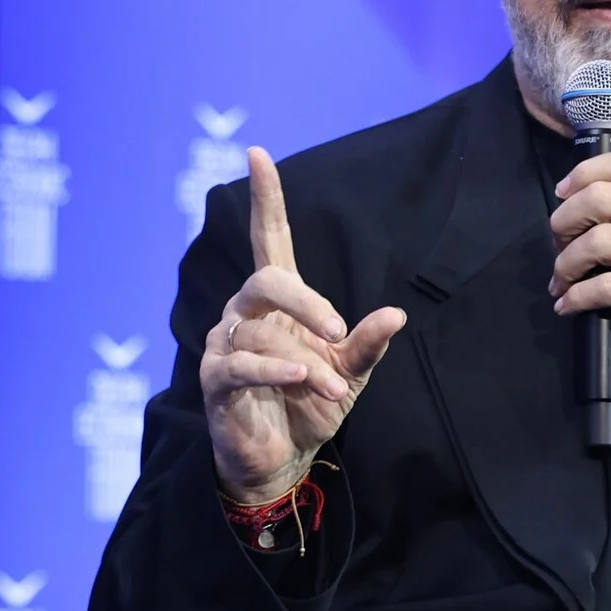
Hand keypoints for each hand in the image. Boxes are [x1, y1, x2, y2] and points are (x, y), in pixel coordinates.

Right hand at [200, 147, 406, 501]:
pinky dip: (274, 369)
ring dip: (305, 360)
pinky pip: (240, 364)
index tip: (258, 152)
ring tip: (330, 386)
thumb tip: (396, 313)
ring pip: (261, 332)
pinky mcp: (214, 379)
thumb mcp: (351, 373)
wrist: (282, 458)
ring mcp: (226, 343)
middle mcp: (247, 312)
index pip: (269, 238)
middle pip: (268, 282)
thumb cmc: (311, 404)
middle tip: (338, 329)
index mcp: (280, 301)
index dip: (266, 197)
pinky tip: (300, 377)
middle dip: (305, 302)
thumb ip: (367, 343)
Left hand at [548, 148, 610, 435]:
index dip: (586, 172)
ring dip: (566, 265)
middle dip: (564, 224)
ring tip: (560, 283)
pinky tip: (569, 306)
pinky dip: (578, 297)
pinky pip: (608, 286)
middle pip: (602, 199)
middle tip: (557, 248)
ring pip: (599, 242)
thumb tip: (577, 210)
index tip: (563, 195)